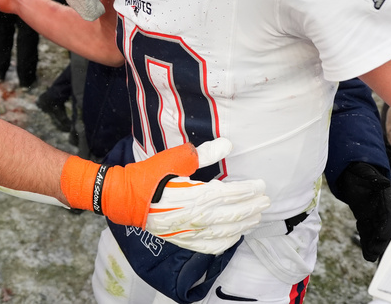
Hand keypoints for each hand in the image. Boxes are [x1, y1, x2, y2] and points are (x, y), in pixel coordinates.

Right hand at [60, 139, 269, 254]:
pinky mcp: (183, 239)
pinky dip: (225, 242)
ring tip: (256, 218)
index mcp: (196, 195)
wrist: (125, 198)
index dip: (248, 191)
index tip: (262, 186)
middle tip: (265, 202)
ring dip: (243, 225)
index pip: (230, 194)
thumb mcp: (176, 158)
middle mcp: (196, 217)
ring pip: (224, 231)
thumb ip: (204, 153)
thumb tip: (227, 145)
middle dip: (251, 208)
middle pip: (232, 214)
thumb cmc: (150, 175)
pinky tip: (234, 237)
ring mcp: (190, 231)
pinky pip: (210, 246)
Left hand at [333, 162, 390, 261]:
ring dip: (374, 245)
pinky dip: (367, 242)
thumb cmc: (360, 170)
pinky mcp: (365, 217)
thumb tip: (383, 182)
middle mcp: (381, 209)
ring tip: (370, 257)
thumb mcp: (366, 172)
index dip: (385, 225)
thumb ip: (373, 178)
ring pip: (376, 233)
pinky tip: (366, 253)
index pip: (388, 214)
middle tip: (375, 252)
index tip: (381, 235)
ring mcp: (374, 214)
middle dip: (380, 241)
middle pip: (384, 227)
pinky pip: (367, 232)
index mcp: (384, 198)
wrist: (352, 170)